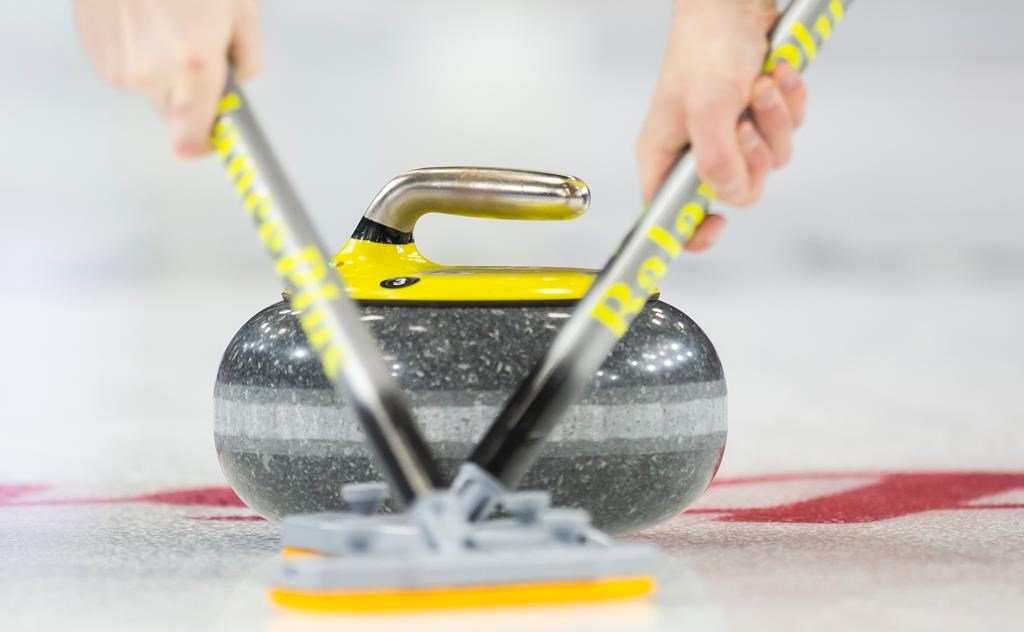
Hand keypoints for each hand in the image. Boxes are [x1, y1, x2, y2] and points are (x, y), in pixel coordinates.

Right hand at [74, 0, 261, 158]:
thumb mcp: (240, 10)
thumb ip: (247, 58)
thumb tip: (239, 83)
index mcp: (195, 64)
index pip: (194, 137)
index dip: (205, 144)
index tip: (214, 143)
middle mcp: (154, 72)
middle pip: (177, 116)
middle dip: (191, 97)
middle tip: (197, 54)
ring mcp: (121, 67)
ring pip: (152, 92)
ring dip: (165, 73)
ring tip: (167, 26)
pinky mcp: (98, 57)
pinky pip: (128, 73)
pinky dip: (139, 56)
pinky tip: (144, 23)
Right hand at [636, 0, 806, 250]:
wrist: (735, 4)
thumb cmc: (706, 46)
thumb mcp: (707, 105)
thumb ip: (715, 158)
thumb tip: (730, 195)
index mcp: (665, 157)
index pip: (668, 217)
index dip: (690, 233)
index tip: (715, 225)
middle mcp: (695, 153)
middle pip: (736, 191)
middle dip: (753, 157)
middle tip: (746, 124)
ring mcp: (728, 136)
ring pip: (769, 161)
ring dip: (775, 121)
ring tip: (761, 84)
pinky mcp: (757, 118)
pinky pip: (787, 133)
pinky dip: (789, 105)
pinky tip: (776, 75)